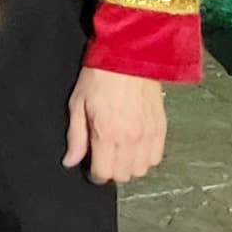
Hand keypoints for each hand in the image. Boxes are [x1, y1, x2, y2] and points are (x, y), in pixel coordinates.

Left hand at [65, 66, 169, 184]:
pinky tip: (135, 147)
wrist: (130, 56)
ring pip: (141, 170)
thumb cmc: (99, 76)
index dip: (94, 175)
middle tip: (104, 159)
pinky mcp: (161, 128)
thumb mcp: (77, 104)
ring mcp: (149, 134)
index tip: (90, 168)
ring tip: (119, 153)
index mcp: (107, 134)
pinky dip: (146, 158)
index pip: (104, 173)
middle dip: (111, 172)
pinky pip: (156, 157)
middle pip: (123, 175)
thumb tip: (71, 161)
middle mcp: (131, 138)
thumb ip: (75, 137)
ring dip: (129, 166)